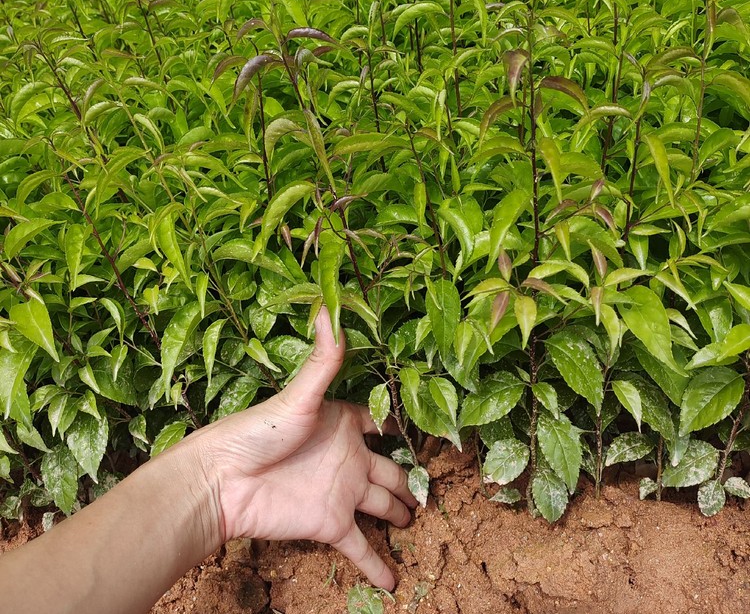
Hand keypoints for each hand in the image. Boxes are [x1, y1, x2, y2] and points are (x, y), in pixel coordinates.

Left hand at [192, 309, 416, 589]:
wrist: (223, 483)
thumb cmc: (259, 432)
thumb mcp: (298, 394)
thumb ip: (323, 358)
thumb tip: (329, 305)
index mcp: (343, 423)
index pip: (379, 423)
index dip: (400, 427)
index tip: (428, 426)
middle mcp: (348, 457)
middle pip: (389, 469)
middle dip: (410, 479)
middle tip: (434, 488)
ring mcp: (341, 492)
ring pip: (382, 505)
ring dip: (401, 514)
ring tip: (419, 521)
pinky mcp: (330, 524)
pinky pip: (361, 547)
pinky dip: (377, 565)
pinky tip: (393, 583)